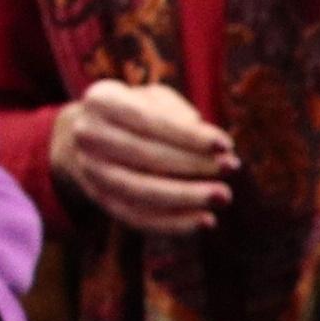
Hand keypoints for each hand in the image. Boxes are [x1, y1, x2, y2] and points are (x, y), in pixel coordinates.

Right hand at [50, 80, 235, 234]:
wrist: (88, 135)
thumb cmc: (136, 111)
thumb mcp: (152, 98)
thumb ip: (177, 112)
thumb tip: (208, 142)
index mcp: (101, 101)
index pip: (148, 121)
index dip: (188, 135)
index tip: (226, 145)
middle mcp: (87, 136)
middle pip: (144, 156)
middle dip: (192, 164)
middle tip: (232, 168)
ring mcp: (90, 171)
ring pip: (139, 191)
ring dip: (185, 197)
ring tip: (223, 197)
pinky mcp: (101, 200)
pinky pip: (137, 217)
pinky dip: (173, 223)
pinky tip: (205, 221)